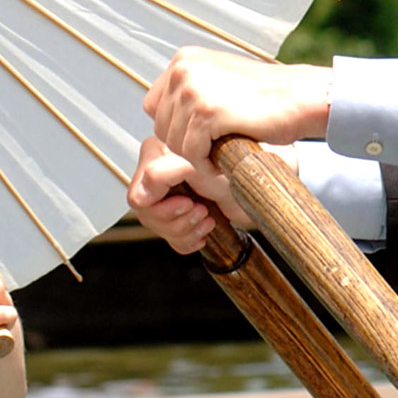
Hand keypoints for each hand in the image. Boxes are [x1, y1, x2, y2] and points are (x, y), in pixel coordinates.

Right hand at [126, 134, 244, 254]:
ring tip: (207, 217)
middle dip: (177, 221)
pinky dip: (191, 239)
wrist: (259, 182)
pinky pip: (173, 239)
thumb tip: (139, 196)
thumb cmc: (233, 166)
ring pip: (160, 230)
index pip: (138, 197)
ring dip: (187, 230)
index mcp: (155, 158)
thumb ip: (160, 174)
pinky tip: (207, 227)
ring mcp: (170, 197)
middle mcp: (158, 177)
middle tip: (201, 211)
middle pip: (148, 217)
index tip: (187, 203)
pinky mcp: (183, 214)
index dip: (162, 208)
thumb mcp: (195, 166)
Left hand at [144, 48, 331, 162]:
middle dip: (185, 143)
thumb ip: (191, 89)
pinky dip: (206, 164)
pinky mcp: (206, 111)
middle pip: (161, 126)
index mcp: (184, 59)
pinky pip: (191, 152)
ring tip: (221, 152)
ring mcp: (193, 89)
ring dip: (196, 156)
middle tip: (214, 148)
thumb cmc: (265, 96)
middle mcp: (183, 69)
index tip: (201, 136)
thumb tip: (163, 112)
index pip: (155, 106)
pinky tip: (224, 159)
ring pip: (173, 142)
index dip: (175, 127)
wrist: (301, 97)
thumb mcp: (219, 79)